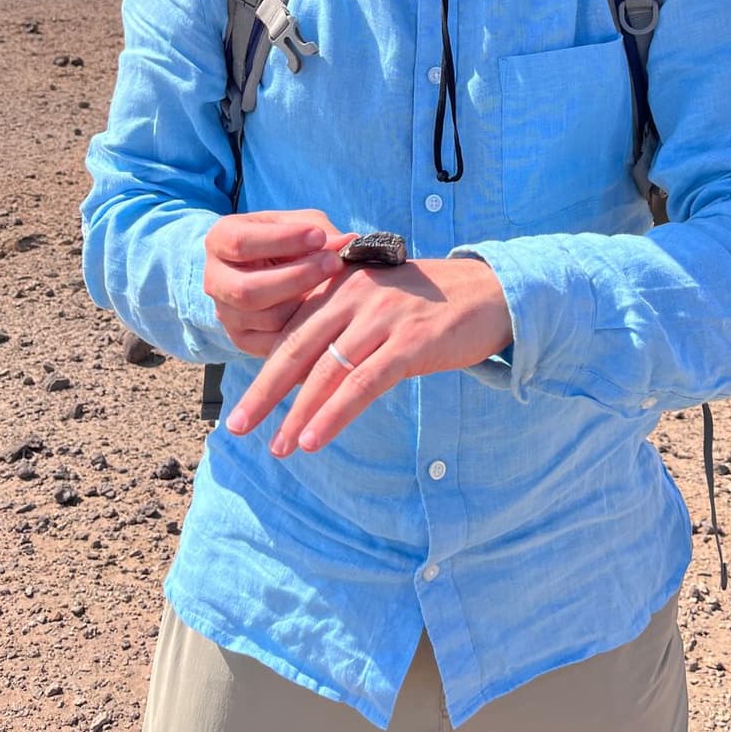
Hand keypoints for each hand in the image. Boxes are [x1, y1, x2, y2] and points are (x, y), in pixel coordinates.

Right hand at [203, 209, 353, 356]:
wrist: (269, 267)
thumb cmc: (286, 239)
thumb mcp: (298, 225)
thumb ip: (319, 231)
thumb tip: (349, 243)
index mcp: (220, 241)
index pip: (240, 243)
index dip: (281, 239)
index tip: (318, 235)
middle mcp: (215, 280)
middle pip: (248, 290)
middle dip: (297, 277)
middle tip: (334, 263)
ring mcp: (226, 314)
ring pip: (265, 319)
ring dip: (305, 305)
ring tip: (337, 288)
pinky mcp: (243, 340)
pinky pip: (274, 343)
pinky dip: (304, 330)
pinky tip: (328, 314)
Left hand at [224, 257, 511, 451]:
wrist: (492, 292)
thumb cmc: (433, 304)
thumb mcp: (381, 303)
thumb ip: (345, 326)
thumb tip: (306, 375)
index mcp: (344, 284)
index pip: (293, 329)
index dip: (265, 369)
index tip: (245, 404)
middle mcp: (357, 295)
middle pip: (297, 349)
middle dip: (264, 392)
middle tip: (238, 426)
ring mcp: (383, 317)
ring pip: (326, 371)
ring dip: (297, 414)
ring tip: (277, 447)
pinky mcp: (410, 343)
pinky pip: (362, 384)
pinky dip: (333, 414)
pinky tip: (313, 439)